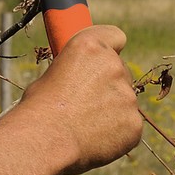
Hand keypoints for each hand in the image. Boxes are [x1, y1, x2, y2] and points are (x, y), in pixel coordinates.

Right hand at [20, 24, 141, 174]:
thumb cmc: (39, 106)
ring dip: (111, 109)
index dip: (110, 47)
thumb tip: (83, 81)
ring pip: (124, 100)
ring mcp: (127, 96)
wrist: (46, 139)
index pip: (115, 36)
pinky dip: (116, 131)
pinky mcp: (134, 123)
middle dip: (107, 84)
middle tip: (85, 101)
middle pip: (120, 71)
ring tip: (84, 124)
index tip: (103, 59)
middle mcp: (113, 66)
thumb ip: (78, 70)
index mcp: (89, 46)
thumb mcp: (52, 73)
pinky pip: (128, 125)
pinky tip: (94, 138)